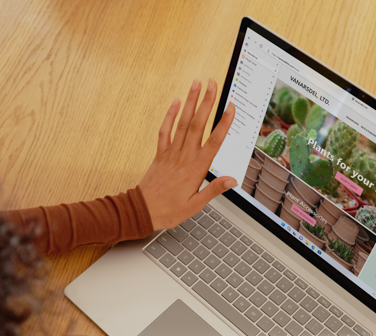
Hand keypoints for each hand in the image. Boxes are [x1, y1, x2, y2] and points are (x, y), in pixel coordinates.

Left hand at [139, 79, 237, 229]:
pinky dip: (170, 115)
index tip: (231, 108)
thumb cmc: (169, 210)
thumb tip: (232, 180)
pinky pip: (165, 131)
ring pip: (182, 123)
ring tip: (197, 84)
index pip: (214, 142)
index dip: (223, 124)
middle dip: (206, 102)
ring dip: (190, 102)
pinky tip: (176, 102)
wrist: (143, 211)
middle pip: (198, 125)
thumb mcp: (196, 205)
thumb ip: (214, 190)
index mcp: (196, 169)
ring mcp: (171, 153)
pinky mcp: (160, 154)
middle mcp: (184, 157)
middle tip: (213, 84)